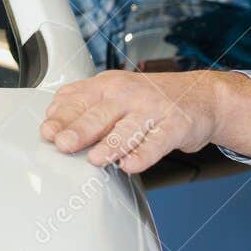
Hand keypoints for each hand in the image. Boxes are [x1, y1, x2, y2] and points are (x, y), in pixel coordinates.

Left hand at [39, 69, 250, 173]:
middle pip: (100, 114)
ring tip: (97, 159)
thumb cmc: (153, 99)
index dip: (61, 117)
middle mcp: (130, 94)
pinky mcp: (177, 126)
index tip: (48, 133)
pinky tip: (131, 165)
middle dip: (80, 130)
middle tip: (65, 144)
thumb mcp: (116, 92)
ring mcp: (155, 109)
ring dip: (111, 145)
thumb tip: (51, 121)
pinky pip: (157, 142)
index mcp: (109, 85)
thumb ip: (84, 104)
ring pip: (128, 129)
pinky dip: (144, 155)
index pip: (79, 99)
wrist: (203, 96)